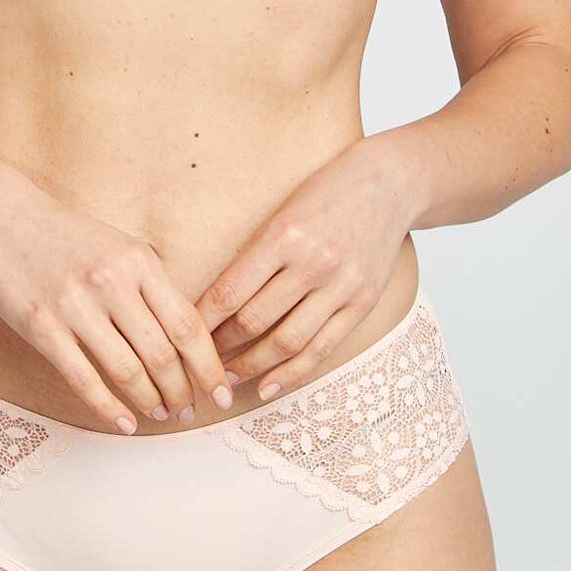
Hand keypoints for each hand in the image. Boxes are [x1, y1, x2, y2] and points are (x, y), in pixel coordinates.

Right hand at [0, 170, 234, 433]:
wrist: (2, 217)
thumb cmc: (66, 236)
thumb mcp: (120, 246)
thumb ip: (151, 285)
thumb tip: (187, 336)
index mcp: (139, 261)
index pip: (186, 324)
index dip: (209, 365)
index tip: (222, 391)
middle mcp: (111, 283)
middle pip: (162, 353)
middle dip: (182, 391)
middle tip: (189, 411)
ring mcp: (75, 306)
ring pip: (127, 371)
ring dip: (150, 401)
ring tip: (161, 414)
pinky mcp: (42, 328)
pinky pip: (84, 379)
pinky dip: (108, 408)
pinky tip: (124, 422)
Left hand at [193, 138, 417, 400]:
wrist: (388, 183)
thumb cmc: (326, 192)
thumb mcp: (282, 211)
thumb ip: (254, 254)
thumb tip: (213, 301)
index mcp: (283, 235)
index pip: (230, 291)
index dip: (202, 322)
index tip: (181, 335)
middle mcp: (313, 263)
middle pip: (254, 321)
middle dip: (220, 348)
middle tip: (198, 361)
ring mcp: (341, 286)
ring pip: (287, 342)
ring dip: (251, 366)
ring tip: (227, 378)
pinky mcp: (363, 303)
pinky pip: (322, 349)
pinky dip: (291, 373)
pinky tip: (267, 387)